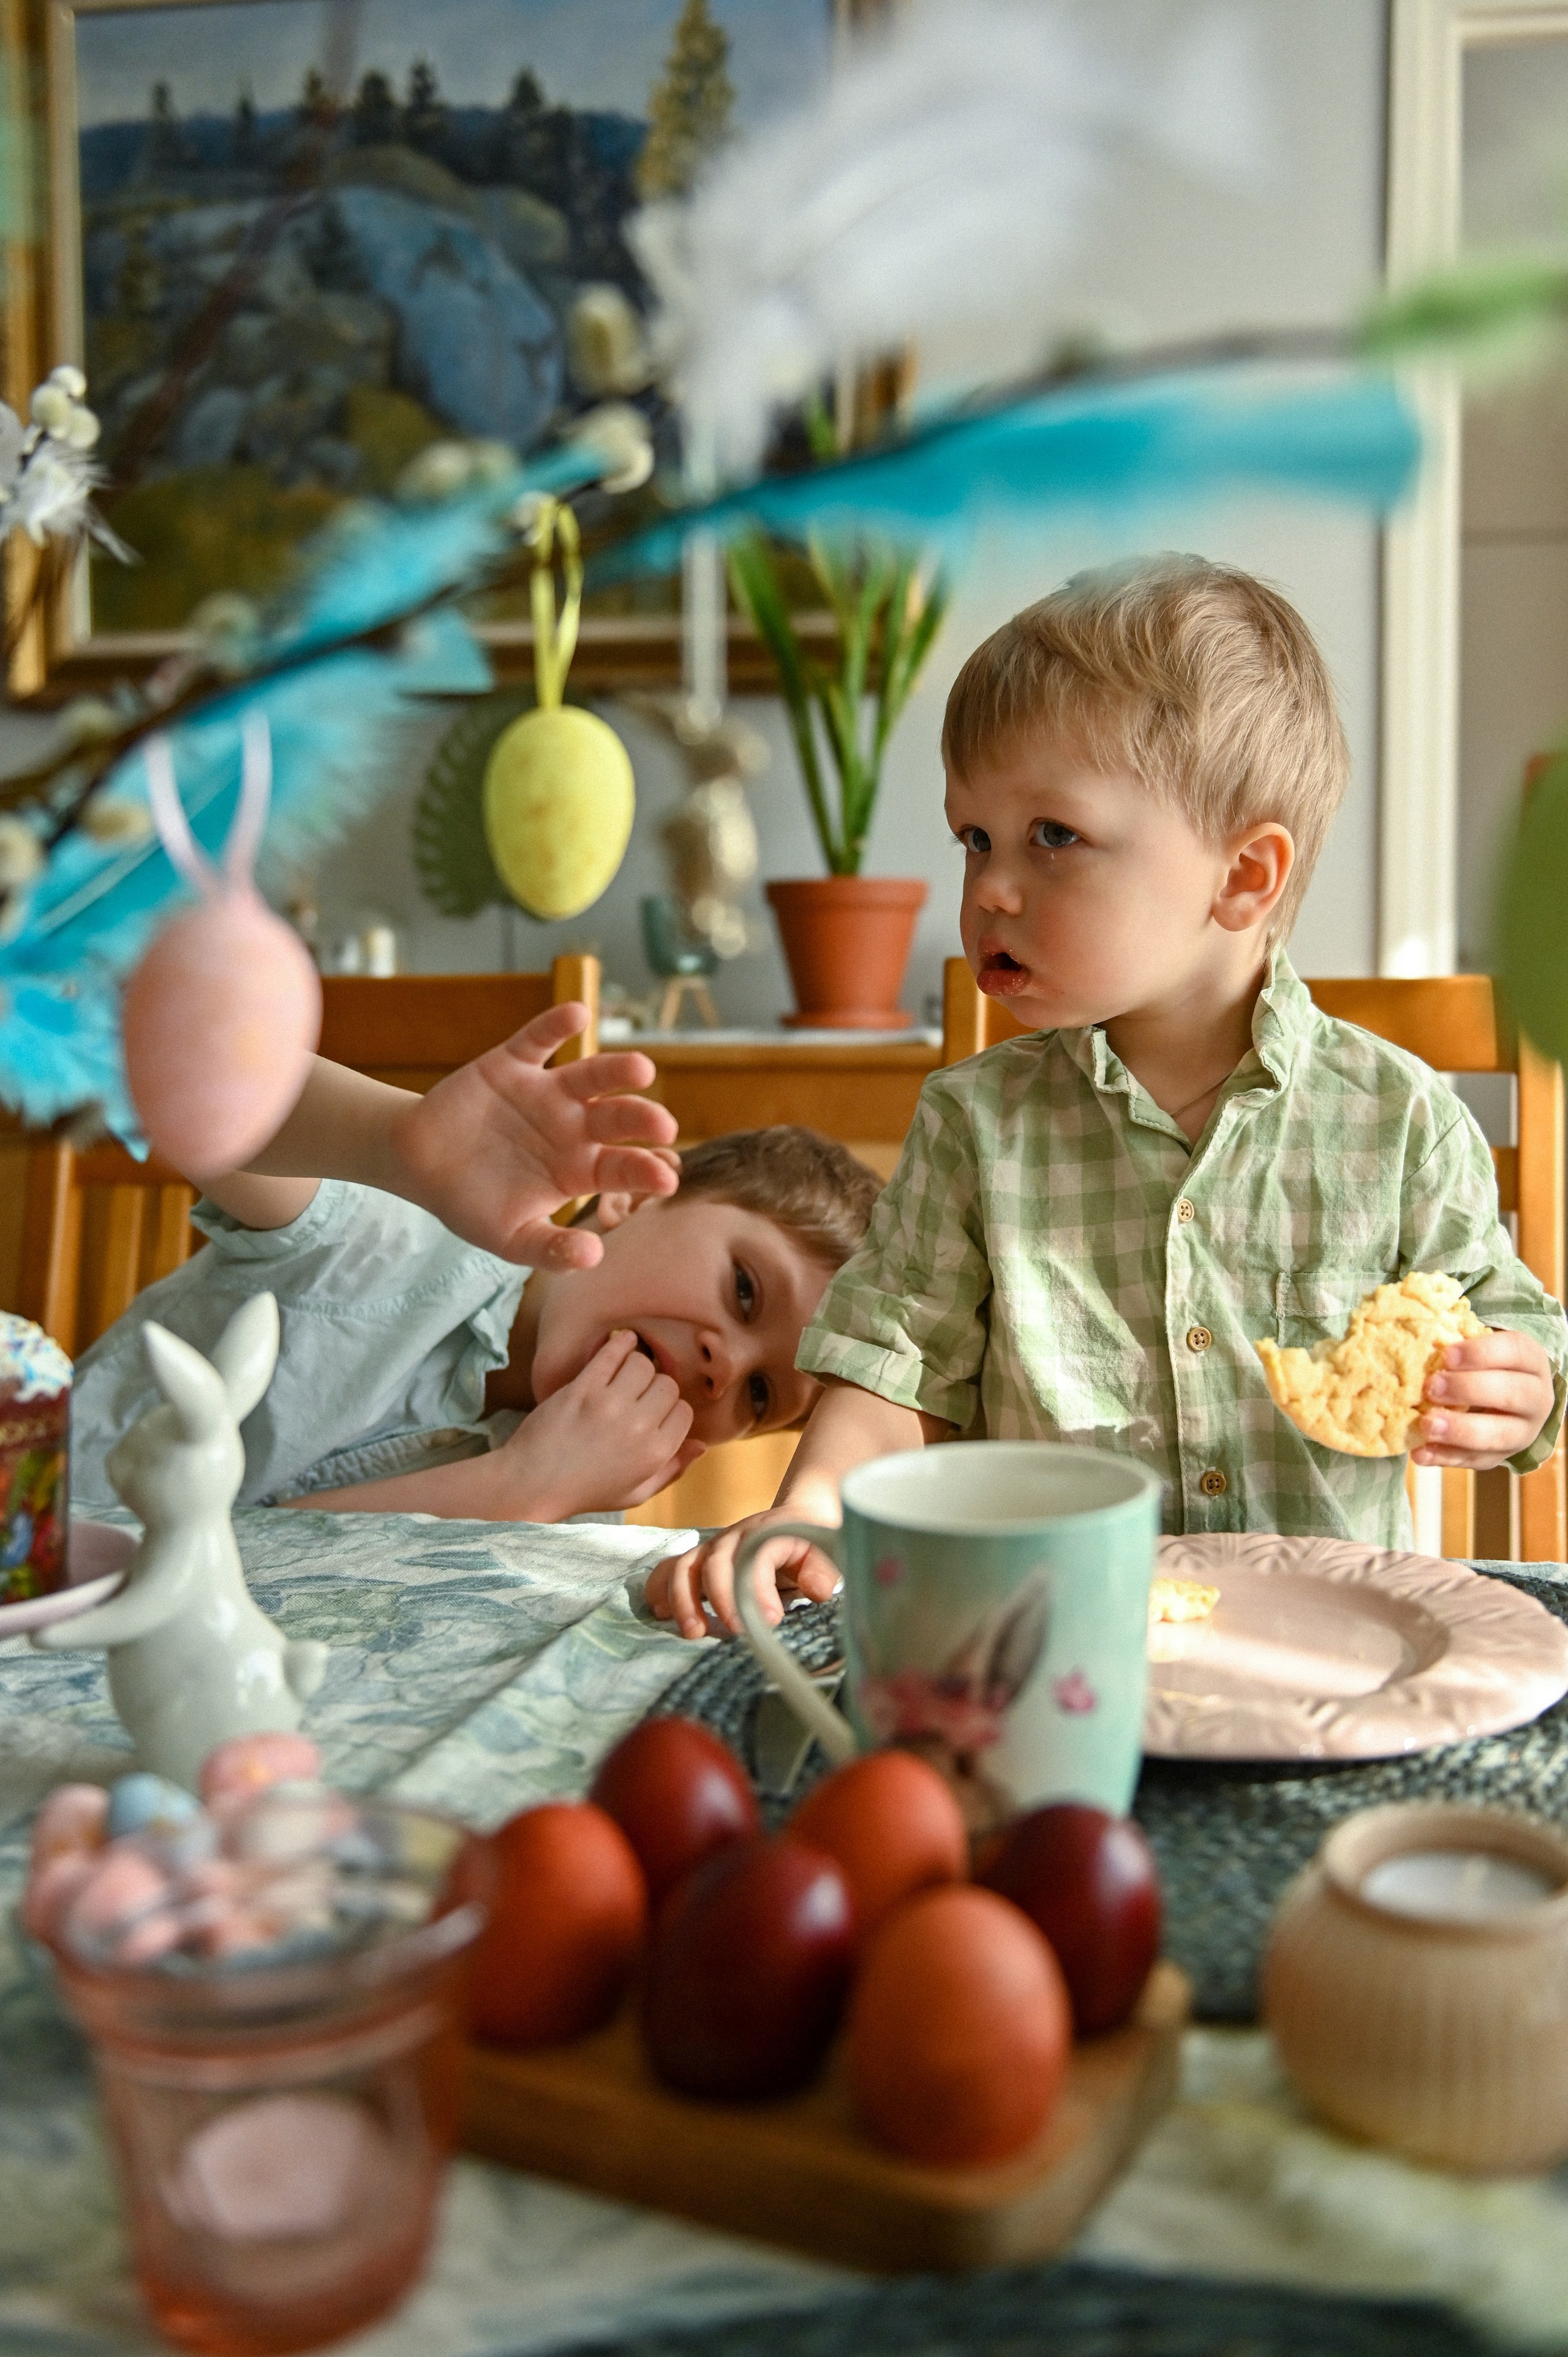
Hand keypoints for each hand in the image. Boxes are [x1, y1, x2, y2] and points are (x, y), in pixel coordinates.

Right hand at [387, 1002, 677, 1266]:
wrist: (419, 1165)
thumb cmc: (471, 1203)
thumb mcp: (510, 1239)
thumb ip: (550, 1249)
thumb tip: (593, 1257)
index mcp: (579, 1169)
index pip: (622, 1168)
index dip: (644, 1171)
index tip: (666, 1179)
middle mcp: (572, 1126)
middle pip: (617, 1118)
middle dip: (642, 1119)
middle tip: (664, 1126)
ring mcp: (545, 1093)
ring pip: (591, 1075)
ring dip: (617, 1070)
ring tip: (642, 1070)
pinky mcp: (512, 1064)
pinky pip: (538, 1040)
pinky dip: (556, 1025)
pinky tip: (577, 1014)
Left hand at [497, 1330, 702, 1519]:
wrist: (533, 1483)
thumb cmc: (585, 1490)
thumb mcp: (635, 1493)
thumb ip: (672, 1470)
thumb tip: (702, 1445)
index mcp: (655, 1453)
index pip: (684, 1412)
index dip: (670, 1410)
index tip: (653, 1412)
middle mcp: (638, 1427)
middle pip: (667, 1385)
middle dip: (656, 1388)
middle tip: (637, 1395)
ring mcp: (610, 1405)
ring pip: (644, 1365)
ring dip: (637, 1367)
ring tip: (624, 1377)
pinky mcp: (582, 1388)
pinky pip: (612, 1353)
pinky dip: (621, 1342)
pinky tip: (623, 1340)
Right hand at [646, 1504, 841, 1641]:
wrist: (800, 1518)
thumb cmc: (812, 1541)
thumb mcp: (825, 1553)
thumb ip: (823, 1571)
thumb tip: (817, 1590)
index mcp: (764, 1534)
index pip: (754, 1557)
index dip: (758, 1589)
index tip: (771, 1620)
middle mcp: (732, 1539)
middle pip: (713, 1563)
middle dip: (719, 1599)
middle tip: (735, 1633)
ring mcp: (711, 1549)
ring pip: (684, 1566)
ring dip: (683, 1599)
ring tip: (693, 1632)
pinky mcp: (699, 1561)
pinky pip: (669, 1569)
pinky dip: (661, 1589)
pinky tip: (660, 1612)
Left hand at [1411, 1328, 1557, 1470]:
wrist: (1504, 1399)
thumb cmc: (1481, 1364)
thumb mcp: (1478, 1348)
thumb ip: (1456, 1347)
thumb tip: (1415, 1341)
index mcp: (1530, 1360)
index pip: (1514, 1352)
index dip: (1480, 1353)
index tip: (1446, 1355)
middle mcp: (1535, 1397)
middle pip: (1511, 1393)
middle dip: (1468, 1390)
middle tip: (1431, 1388)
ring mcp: (1523, 1431)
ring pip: (1499, 1434)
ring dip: (1460, 1430)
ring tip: (1426, 1425)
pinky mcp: (1502, 1456)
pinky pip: (1477, 1460)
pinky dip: (1447, 1457)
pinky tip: (1421, 1452)